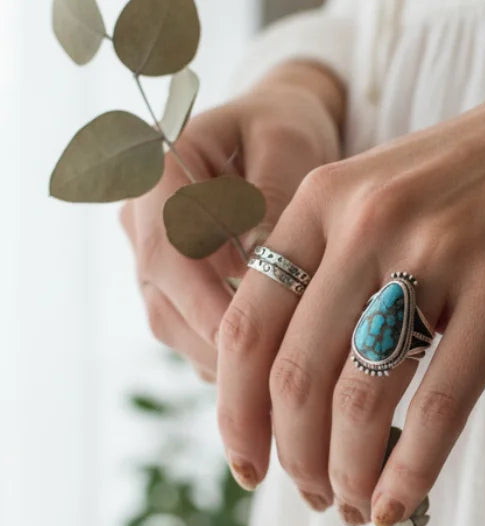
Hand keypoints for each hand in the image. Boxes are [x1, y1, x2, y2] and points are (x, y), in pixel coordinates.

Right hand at [121, 61, 344, 381]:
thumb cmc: (285, 131)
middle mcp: (142, 219)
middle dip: (215, 342)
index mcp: (157, 172)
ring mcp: (152, 256)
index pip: (169, 251)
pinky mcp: (171, 284)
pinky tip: (267, 371)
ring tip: (275, 381)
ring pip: (170, 323)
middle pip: (163, 298)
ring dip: (218, 357)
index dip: (205, 302)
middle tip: (269, 379)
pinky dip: (222, 355)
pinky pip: (187, 330)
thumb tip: (257, 269)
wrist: (274, 133)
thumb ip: (270, 199)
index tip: (250, 339)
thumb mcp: (288, 147)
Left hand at [215, 47, 484, 523]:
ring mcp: (436, 253)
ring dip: (346, 473)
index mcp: (323, 200)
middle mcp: (365, 223)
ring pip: (360, 399)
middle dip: (293, 457)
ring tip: (351, 506)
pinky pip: (440, 405)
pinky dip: (411, 471)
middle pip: (296, 375)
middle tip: (308, 497)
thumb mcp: (389, 195)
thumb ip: (334, 269)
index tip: (247, 466)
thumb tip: (298, 380)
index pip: (246, 326)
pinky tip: (399, 505)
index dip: (236, 412)